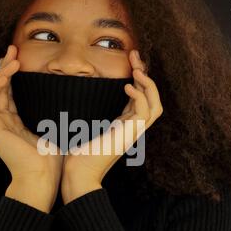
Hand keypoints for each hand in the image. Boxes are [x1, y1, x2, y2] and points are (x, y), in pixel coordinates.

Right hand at [0, 44, 63, 210]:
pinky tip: (7, 73)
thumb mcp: (55, 128)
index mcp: (16, 122)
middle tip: (14, 49)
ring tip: (12, 57)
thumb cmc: (53, 158)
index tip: (23, 58)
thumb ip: (55, 112)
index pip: (10, 92)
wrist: (44, 178)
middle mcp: (3, 121)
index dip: (14, 74)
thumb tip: (73, 95)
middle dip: (5, 67)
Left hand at [61, 49, 163, 203]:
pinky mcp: (128, 136)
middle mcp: (131, 127)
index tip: (129, 59)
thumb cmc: (76, 153)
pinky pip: (145, 113)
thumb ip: (87, 110)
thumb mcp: (83, 124)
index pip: (140, 97)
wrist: (77, 174)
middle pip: (153, 98)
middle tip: (135, 56)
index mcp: (123, 124)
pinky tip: (126, 87)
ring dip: (149, 84)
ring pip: (156, 105)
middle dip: (146, 75)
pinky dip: (140, 97)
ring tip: (137, 68)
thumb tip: (74, 92)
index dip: (138, 77)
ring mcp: (132, 132)